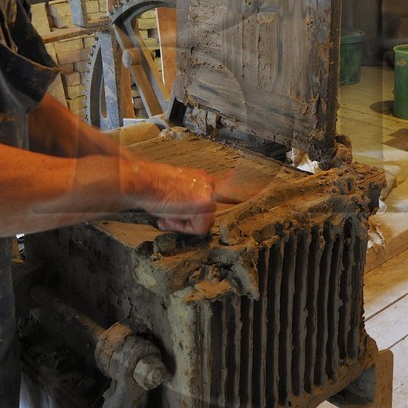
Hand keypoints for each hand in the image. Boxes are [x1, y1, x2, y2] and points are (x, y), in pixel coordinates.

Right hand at [140, 164, 264, 234]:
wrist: (143, 181)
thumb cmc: (152, 187)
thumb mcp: (174, 189)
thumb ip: (187, 199)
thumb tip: (187, 212)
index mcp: (203, 178)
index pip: (230, 185)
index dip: (246, 188)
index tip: (263, 186)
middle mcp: (209, 183)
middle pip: (207, 215)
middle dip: (187, 220)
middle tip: (167, 212)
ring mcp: (209, 194)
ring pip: (201, 224)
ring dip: (181, 223)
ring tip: (166, 211)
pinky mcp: (204, 205)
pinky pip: (196, 229)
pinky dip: (180, 227)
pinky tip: (169, 215)